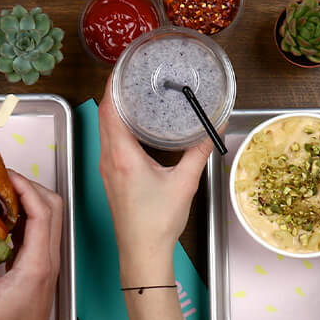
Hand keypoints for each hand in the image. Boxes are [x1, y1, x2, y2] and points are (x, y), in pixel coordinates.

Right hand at [0, 172, 62, 319]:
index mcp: (37, 265)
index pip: (42, 213)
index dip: (27, 188)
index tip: (6, 176)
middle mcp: (47, 260)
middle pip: (53, 208)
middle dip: (31, 187)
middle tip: (3, 179)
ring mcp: (46, 263)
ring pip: (49, 218)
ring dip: (29, 200)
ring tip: (0, 192)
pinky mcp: (39, 267)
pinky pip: (38, 232)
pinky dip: (24, 217)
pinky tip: (0, 217)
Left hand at [97, 76, 212, 283]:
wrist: (142, 253)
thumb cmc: (158, 222)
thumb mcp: (184, 182)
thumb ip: (198, 152)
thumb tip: (214, 127)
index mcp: (122, 155)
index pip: (109, 109)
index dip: (112, 84)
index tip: (123, 67)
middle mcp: (108, 158)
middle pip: (104, 114)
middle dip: (115, 91)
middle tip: (133, 73)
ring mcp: (106, 168)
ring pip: (105, 128)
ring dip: (115, 108)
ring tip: (134, 92)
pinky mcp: (110, 176)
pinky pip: (110, 141)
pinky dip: (118, 125)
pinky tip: (134, 123)